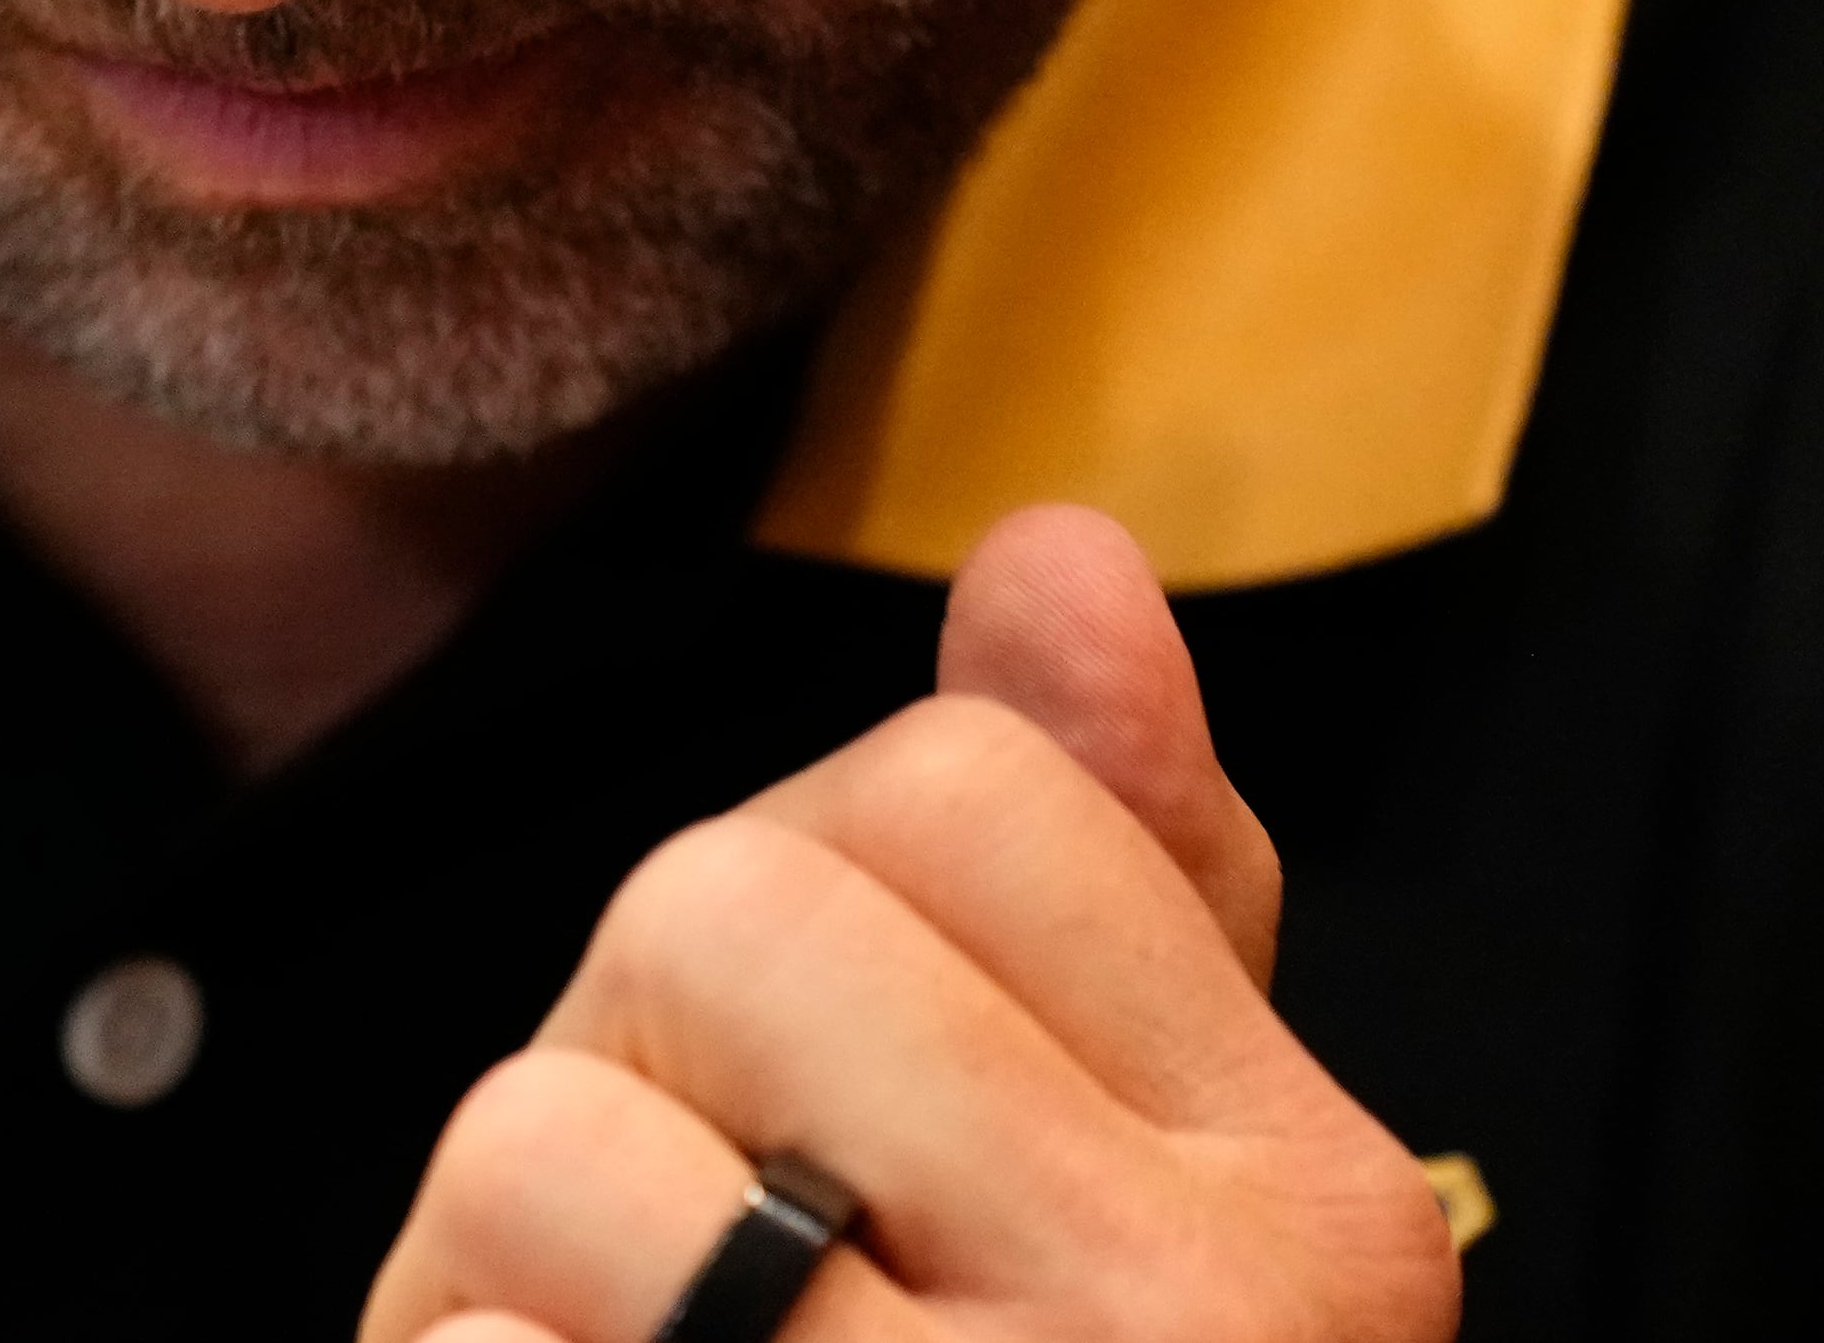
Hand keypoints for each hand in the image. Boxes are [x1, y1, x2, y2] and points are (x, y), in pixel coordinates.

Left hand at [358, 506, 1465, 1342]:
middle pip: (723, 914)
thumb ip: (1126, 892)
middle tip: (713, 1276)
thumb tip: (1064, 553)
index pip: (955, 794)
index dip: (826, 902)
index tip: (857, 1110)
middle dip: (644, 1065)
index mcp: (1318, 1223)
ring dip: (505, 1269)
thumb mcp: (1146, 1209)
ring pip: (544, 1132)